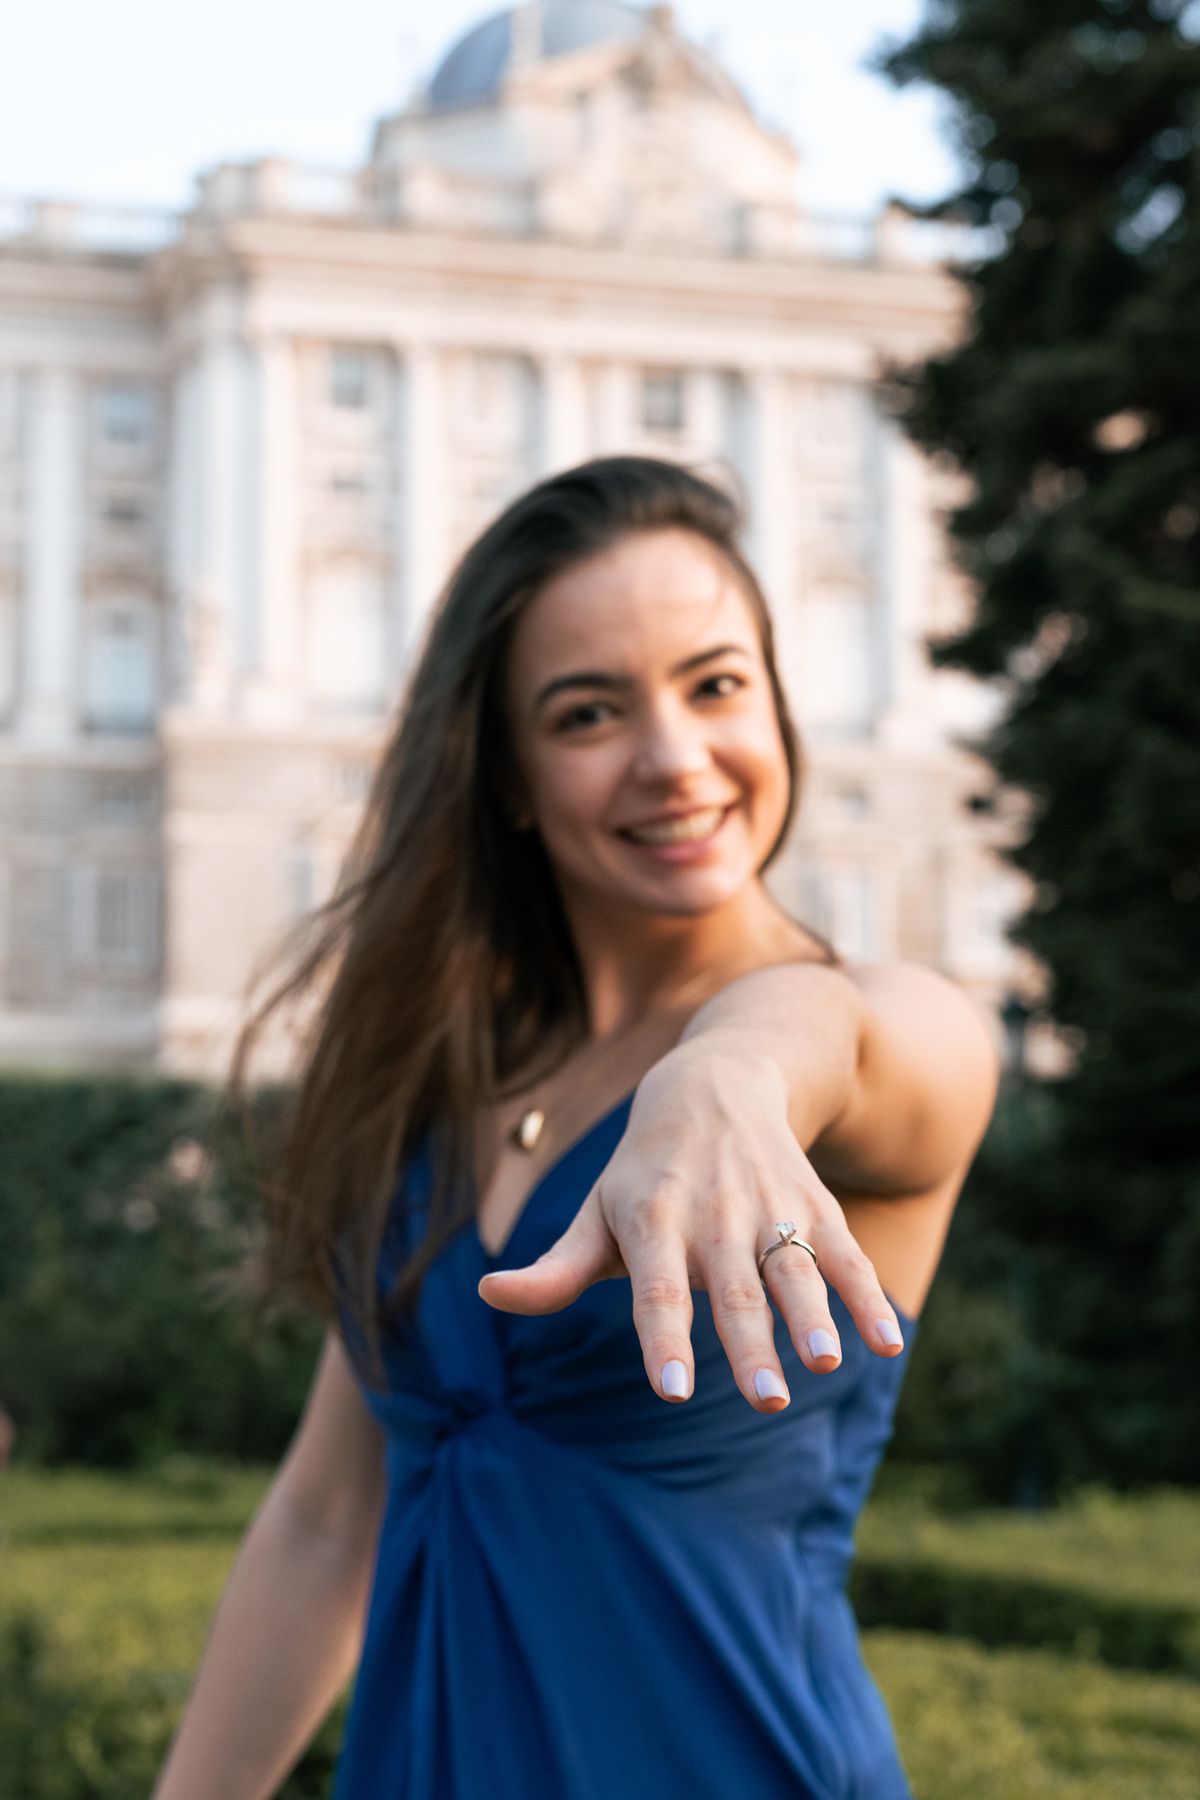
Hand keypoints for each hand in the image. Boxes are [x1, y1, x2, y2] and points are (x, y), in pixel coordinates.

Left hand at [478, 1044, 904, 1413]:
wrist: (716, 1082)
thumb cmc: (643, 1171)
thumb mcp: (597, 1211)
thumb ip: (554, 1268)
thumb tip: (487, 1295)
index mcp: (652, 1220)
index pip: (655, 1288)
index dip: (663, 1336)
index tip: (671, 1389)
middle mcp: (713, 1214)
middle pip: (732, 1288)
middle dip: (750, 1344)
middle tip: (766, 1402)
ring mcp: (769, 1209)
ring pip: (792, 1268)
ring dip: (813, 1316)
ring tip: (824, 1364)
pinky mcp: (812, 1207)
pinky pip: (844, 1255)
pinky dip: (866, 1296)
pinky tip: (889, 1343)